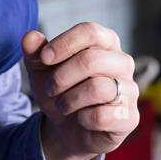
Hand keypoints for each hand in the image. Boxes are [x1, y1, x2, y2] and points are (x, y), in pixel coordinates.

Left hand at [22, 24, 138, 159]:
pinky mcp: (130, 117)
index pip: (90, 31)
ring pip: (97, 88)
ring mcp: (130, 90)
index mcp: (106, 42)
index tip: (44, 58)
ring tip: (62, 105)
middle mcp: (122, 62)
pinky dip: (83, 119)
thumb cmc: (59, 90)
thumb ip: (35, 52)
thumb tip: (30, 37)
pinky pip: (103, 116)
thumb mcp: (41, 70)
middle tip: (49, 88)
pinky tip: (81, 119)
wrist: (66, 128)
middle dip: (61, 76)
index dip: (65, 43)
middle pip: (92, 60)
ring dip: (69, 100)